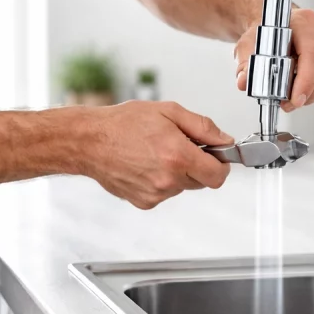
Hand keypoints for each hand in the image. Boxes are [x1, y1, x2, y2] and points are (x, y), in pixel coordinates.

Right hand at [79, 101, 232, 209]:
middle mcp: (168, 179)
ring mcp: (156, 194)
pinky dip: (160, 180)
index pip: (218, 175)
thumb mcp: (168, 111)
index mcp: (177, 156)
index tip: (215, 156)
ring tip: (155, 152)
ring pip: (182, 187)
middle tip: (178, 146)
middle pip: (202, 182)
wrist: (89, 141)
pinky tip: (144, 164)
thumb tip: (224, 140)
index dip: (221, 164)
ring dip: (177, 172)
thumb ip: (202, 127)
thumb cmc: (123, 124)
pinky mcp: (144, 202)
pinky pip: (164, 193)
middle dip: (197, 165)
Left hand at [234, 8, 313, 112]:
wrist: (277, 26)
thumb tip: (243, 82)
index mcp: (304, 21)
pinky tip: (305, 90)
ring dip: (313, 96)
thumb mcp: (249, 46)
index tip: (295, 100)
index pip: (313, 55)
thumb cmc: (265, 34)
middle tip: (287, 104)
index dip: (306, 82)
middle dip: (307, 95)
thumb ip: (245, 64)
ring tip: (294, 96)